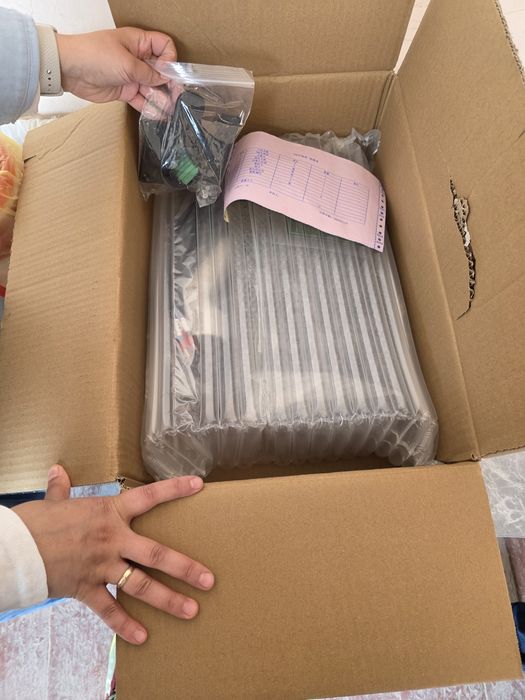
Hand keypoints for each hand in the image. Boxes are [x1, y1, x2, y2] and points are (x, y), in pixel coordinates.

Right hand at [13, 465, 213, 644]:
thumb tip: (57, 471)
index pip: (149, 496)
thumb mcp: (53, 502)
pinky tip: (143, 637)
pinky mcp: (86, 589)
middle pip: (156, 554)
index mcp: (110, 512)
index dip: (175, 489)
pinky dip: (125, 626)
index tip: (198, 484)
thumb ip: (61, 489)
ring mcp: (102, 566)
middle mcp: (113, 539)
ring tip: (191, 610)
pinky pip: (109, 611)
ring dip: (167, 599)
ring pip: (141, 585)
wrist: (15, 548)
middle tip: (209, 579)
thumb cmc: (37, 522)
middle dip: (185, 567)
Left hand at [55, 28, 176, 110]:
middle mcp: (137, 58)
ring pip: (152, 88)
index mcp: (139, 43)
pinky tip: (158, 115)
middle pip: (161, 70)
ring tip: (170, 109)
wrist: (70, 69)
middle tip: (177, 97)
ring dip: (161, 98)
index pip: (164, 46)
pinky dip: (150, 107)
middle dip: (169, 83)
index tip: (169, 72)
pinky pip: (142, 100)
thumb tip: (165, 79)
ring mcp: (131, 75)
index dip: (170, 58)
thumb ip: (149, 73)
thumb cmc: (95, 55)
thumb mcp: (127, 63)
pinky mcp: (125, 91)